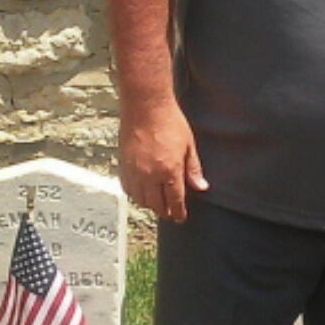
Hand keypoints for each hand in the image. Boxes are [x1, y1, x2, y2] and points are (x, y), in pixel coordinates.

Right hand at [118, 102, 206, 220]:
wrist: (145, 107)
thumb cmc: (170, 122)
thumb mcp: (189, 145)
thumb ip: (193, 169)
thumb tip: (201, 187)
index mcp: (170, 171)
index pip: (175, 201)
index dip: (178, 213)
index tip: (181, 218)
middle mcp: (150, 175)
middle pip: (157, 205)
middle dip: (165, 211)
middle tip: (170, 212)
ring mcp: (135, 171)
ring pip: (141, 200)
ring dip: (150, 205)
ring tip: (157, 203)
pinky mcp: (123, 166)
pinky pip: (128, 189)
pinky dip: (135, 195)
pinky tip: (142, 192)